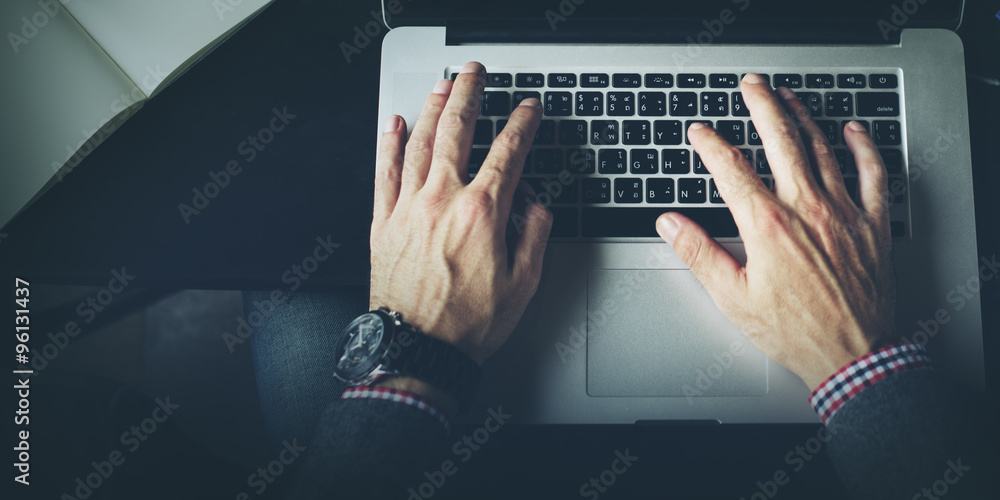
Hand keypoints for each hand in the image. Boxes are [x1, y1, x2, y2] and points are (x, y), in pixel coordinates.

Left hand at [369, 61, 551, 365]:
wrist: (417, 351)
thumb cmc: (467, 324)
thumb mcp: (523, 285)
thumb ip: (534, 237)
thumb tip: (537, 209)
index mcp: (482, 213)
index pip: (509, 152)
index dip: (523, 124)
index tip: (529, 108)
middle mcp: (442, 201)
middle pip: (457, 131)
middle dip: (469, 94)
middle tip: (475, 73)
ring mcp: (409, 208)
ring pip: (419, 142)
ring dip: (432, 108)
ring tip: (442, 85)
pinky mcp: (383, 223)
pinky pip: (384, 172)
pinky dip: (389, 144)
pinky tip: (393, 124)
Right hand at [657, 73, 895, 390]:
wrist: (853, 355)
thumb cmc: (794, 331)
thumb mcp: (732, 297)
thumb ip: (699, 253)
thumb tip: (670, 224)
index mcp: (767, 225)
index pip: (730, 169)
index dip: (710, 144)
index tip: (699, 132)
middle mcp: (806, 208)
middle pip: (780, 140)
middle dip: (762, 105)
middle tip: (751, 85)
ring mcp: (842, 212)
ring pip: (822, 147)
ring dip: (803, 116)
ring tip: (788, 97)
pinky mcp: (871, 224)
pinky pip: (872, 174)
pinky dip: (863, 148)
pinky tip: (852, 131)